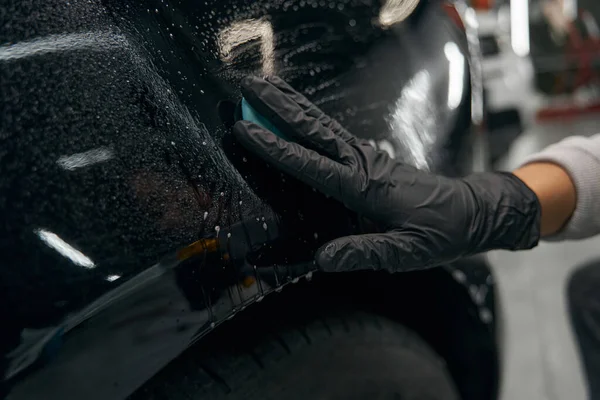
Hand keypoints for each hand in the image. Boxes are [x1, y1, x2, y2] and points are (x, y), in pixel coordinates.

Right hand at [233, 76, 540, 272]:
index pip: (312, 165)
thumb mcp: (406, 253)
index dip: (277, 148)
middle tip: (249, 86)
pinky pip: (334, 133)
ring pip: (323, 125)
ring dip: (292, 105)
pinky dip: (311, 119)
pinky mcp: (371, 158)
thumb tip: (322, 259)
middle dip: (278, 107)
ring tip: (265, 86)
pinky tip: (298, 113)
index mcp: (366, 188)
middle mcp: (364, 164)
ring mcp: (368, 157)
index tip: (247, 130)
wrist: (472, 212)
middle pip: (314, 129)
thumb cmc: (441, 233)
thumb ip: (364, 253)